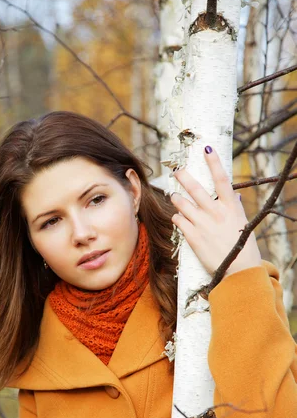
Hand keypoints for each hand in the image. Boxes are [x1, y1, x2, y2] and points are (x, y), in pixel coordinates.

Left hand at [170, 147, 261, 277]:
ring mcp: (203, 224)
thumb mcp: (243, 225)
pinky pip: (179, 221)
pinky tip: (177, 218)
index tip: (206, 147)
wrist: (238, 270)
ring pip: (182, 204)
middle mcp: (216, 212)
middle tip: (176, 169)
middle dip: (183, 176)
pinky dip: (177, 217)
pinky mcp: (193, 237)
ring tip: (174, 196)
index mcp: (231, 207)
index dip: (214, 161)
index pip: (222, 179)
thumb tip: (234, 197)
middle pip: (196, 189)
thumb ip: (235, 209)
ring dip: (176, 198)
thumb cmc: (243, 248)